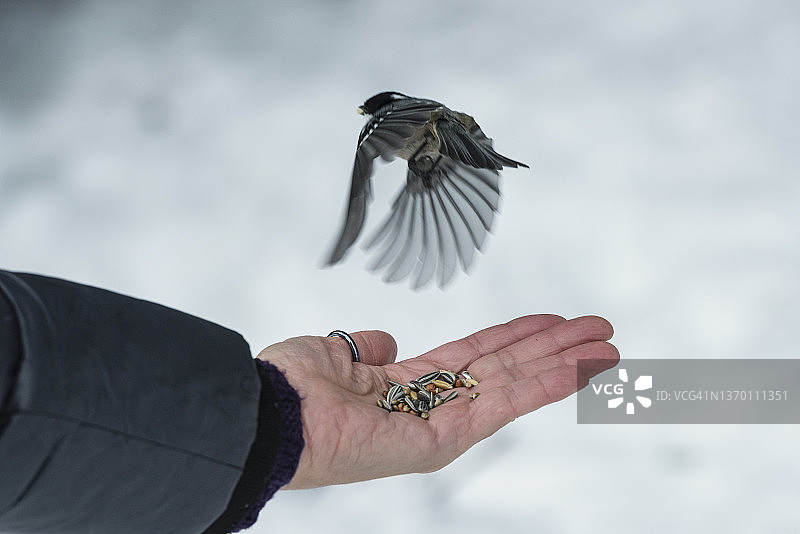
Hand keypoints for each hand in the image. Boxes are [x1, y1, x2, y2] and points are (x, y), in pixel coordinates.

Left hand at [256, 314, 617, 488]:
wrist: (271, 416)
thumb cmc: (291, 387)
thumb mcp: (332, 353)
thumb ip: (364, 346)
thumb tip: (385, 340)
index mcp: (409, 384)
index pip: (477, 356)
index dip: (517, 336)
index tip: (554, 320)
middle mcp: (433, 404)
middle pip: (508, 369)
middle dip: (555, 347)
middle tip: (600, 330)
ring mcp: (442, 425)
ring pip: (516, 385)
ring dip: (564, 364)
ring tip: (606, 344)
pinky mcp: (443, 441)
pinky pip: (501, 404)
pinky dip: (544, 384)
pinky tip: (578, 365)